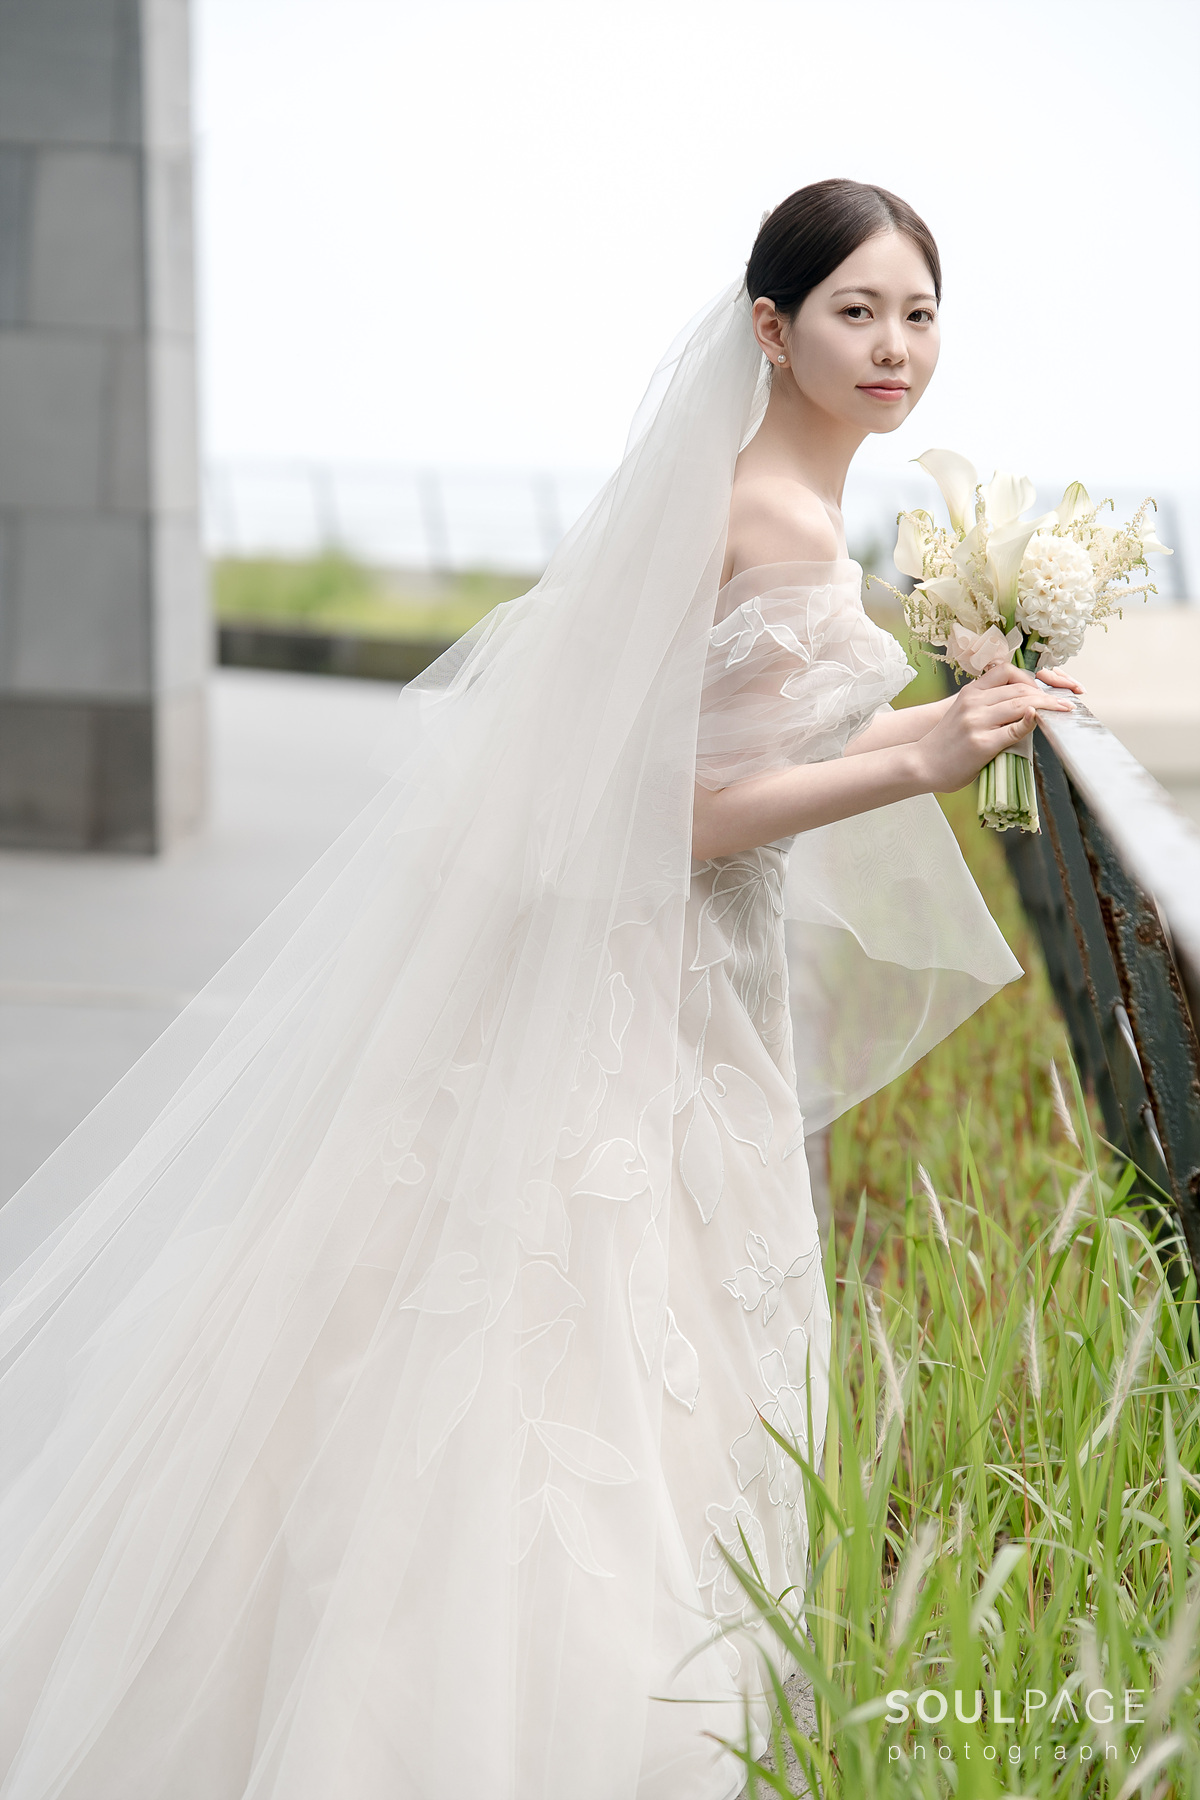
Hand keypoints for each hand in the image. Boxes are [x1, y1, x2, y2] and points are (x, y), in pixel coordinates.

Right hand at [912, 662, 1077, 794]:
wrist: (921, 764)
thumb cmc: (945, 742)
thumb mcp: (963, 712)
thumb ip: (988, 704)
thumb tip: (1023, 705)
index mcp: (970, 692)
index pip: (1007, 671)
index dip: (1033, 677)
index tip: (1049, 686)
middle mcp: (974, 702)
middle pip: (1019, 688)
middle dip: (1048, 693)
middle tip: (1066, 700)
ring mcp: (977, 722)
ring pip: (1020, 704)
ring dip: (1047, 706)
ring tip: (1063, 710)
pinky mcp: (981, 743)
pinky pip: (1013, 730)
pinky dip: (1030, 723)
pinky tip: (1040, 719)